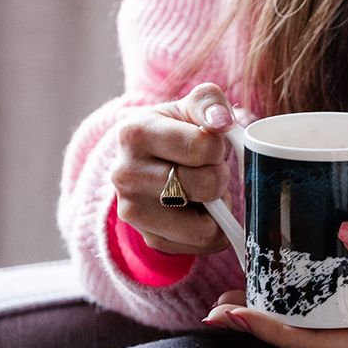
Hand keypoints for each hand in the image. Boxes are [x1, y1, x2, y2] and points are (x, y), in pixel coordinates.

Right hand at [109, 83, 237, 255]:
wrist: (149, 161)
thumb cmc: (178, 131)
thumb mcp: (191, 107)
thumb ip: (210, 102)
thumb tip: (222, 122)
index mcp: (135, 133)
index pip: (202, 147)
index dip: (218, 147)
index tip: (209, 144)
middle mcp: (125, 174)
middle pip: (204, 185)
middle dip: (219, 177)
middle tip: (209, 169)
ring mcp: (133, 211)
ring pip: (203, 226)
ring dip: (218, 208)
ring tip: (205, 190)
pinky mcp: (148, 237)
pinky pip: (200, 245)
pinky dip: (211, 230)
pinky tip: (199, 210)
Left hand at [203, 224, 347, 347]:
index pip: (316, 346)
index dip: (271, 332)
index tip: (235, 316)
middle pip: (304, 341)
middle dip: (259, 324)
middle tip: (218, 306)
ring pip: (313, 331)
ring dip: (273, 314)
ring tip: (235, 295)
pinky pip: (327, 319)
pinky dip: (298, 305)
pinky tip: (279, 285)